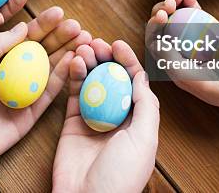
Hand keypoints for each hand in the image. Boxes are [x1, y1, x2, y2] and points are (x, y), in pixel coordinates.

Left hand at [0, 7, 91, 182]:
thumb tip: (22, 27)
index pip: (24, 38)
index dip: (42, 25)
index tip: (59, 12)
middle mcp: (12, 74)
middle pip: (41, 51)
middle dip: (60, 37)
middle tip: (76, 25)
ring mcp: (23, 94)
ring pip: (50, 70)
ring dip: (67, 54)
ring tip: (83, 40)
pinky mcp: (30, 115)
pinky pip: (50, 94)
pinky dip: (63, 78)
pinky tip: (73, 62)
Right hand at [53, 39, 158, 192]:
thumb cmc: (121, 176)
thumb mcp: (144, 139)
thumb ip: (146, 106)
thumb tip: (142, 77)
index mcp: (138, 121)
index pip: (134, 83)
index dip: (127, 61)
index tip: (118, 44)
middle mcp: (116, 117)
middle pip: (111, 78)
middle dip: (105, 57)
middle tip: (96, 42)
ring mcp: (93, 118)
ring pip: (91, 81)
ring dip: (88, 62)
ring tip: (84, 47)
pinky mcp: (72, 122)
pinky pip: (73, 94)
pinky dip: (73, 75)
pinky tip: (74, 61)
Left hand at [147, 0, 218, 112]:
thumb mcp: (202, 82)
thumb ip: (177, 66)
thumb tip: (156, 44)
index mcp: (178, 70)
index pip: (157, 46)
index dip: (154, 29)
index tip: (161, 16)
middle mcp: (185, 55)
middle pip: (164, 29)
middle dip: (162, 12)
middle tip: (169, 2)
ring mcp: (200, 41)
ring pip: (178, 18)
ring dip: (173, 3)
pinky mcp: (215, 30)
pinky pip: (197, 13)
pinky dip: (190, 2)